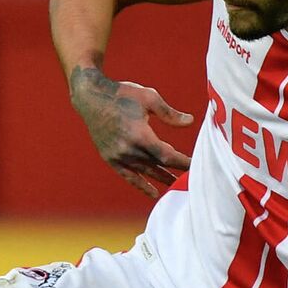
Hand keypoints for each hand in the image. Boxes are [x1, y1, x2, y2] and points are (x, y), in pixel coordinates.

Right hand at [69, 66, 193, 196]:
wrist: (91, 97)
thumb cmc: (122, 94)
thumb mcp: (149, 98)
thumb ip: (169, 113)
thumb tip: (190, 122)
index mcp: (139, 134)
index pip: (166, 156)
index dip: (182, 162)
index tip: (195, 165)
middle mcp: (128, 149)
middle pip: (158, 165)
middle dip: (176, 170)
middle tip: (192, 175)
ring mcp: (118, 156)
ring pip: (145, 172)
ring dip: (162, 178)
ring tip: (177, 183)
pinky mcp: (110, 158)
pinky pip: (128, 176)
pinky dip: (141, 185)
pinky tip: (154, 193)